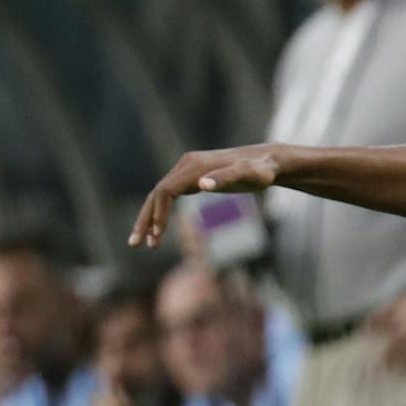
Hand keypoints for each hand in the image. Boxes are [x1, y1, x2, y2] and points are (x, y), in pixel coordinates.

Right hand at [130, 145, 283, 248]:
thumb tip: (202, 185)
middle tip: (136, 245)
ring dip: (150, 218)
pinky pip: (170, 194)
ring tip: (146, 243)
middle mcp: (187, 165)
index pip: (165, 191)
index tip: (157, 237)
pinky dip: (162, 212)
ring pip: (160, 194)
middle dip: (146, 219)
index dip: (158, 214)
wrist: (270, 161)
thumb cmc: (261, 171)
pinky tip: (160, 229)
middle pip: (156, 193)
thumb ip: (227, 178)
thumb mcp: (249, 176)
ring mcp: (189, 170)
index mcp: (194, 166)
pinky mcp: (194, 175)